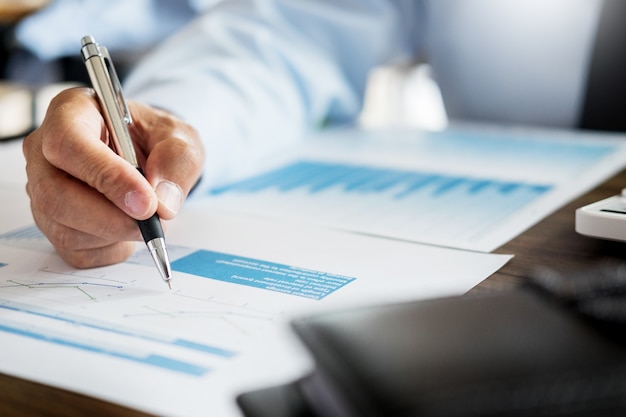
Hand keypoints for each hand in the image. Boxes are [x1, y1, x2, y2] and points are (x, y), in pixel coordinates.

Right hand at [23, 87, 204, 267]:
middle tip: (152, 222)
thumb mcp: (179, 137)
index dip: (106, 176)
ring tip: (145, 219)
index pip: (68, 143)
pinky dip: (111, 248)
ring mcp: (42, 189)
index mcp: (72, 112)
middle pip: (54, 194)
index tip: (146, 202)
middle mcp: (45, 151)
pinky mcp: (51, 223)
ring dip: (115, 234)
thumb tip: (162, 203)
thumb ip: (176, 161)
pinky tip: (128, 228)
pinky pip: (75, 250)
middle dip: (110, 218)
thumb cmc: (157, 139)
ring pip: (64, 227)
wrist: (151, 157)